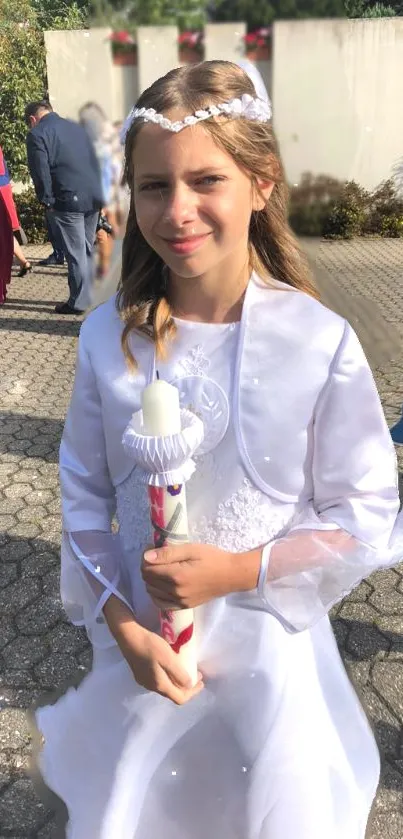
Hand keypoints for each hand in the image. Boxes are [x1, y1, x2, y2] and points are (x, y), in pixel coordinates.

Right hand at [103, 596, 203, 704]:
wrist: (128, 637)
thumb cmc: (150, 646)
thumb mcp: (169, 658)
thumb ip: (179, 673)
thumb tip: (188, 685)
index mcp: (159, 685)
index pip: (179, 698)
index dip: (193, 692)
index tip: (201, 681)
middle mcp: (151, 687)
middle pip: (172, 693)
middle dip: (186, 687)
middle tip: (196, 674)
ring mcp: (143, 681)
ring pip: (165, 686)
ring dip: (177, 681)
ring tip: (185, 670)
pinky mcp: (139, 673)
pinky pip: (158, 680)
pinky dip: (168, 677)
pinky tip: (170, 666)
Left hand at [142, 543, 260, 609]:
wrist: (231, 575)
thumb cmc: (212, 558)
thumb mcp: (191, 549)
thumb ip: (168, 553)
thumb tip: (146, 557)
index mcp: (177, 576)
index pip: (148, 569)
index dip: (145, 557)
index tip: (151, 547)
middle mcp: (175, 592)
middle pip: (148, 580)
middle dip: (147, 567)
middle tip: (156, 556)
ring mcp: (179, 601)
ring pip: (152, 592)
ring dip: (150, 580)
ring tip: (160, 568)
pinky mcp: (184, 607)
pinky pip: (161, 604)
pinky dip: (156, 594)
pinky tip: (161, 585)